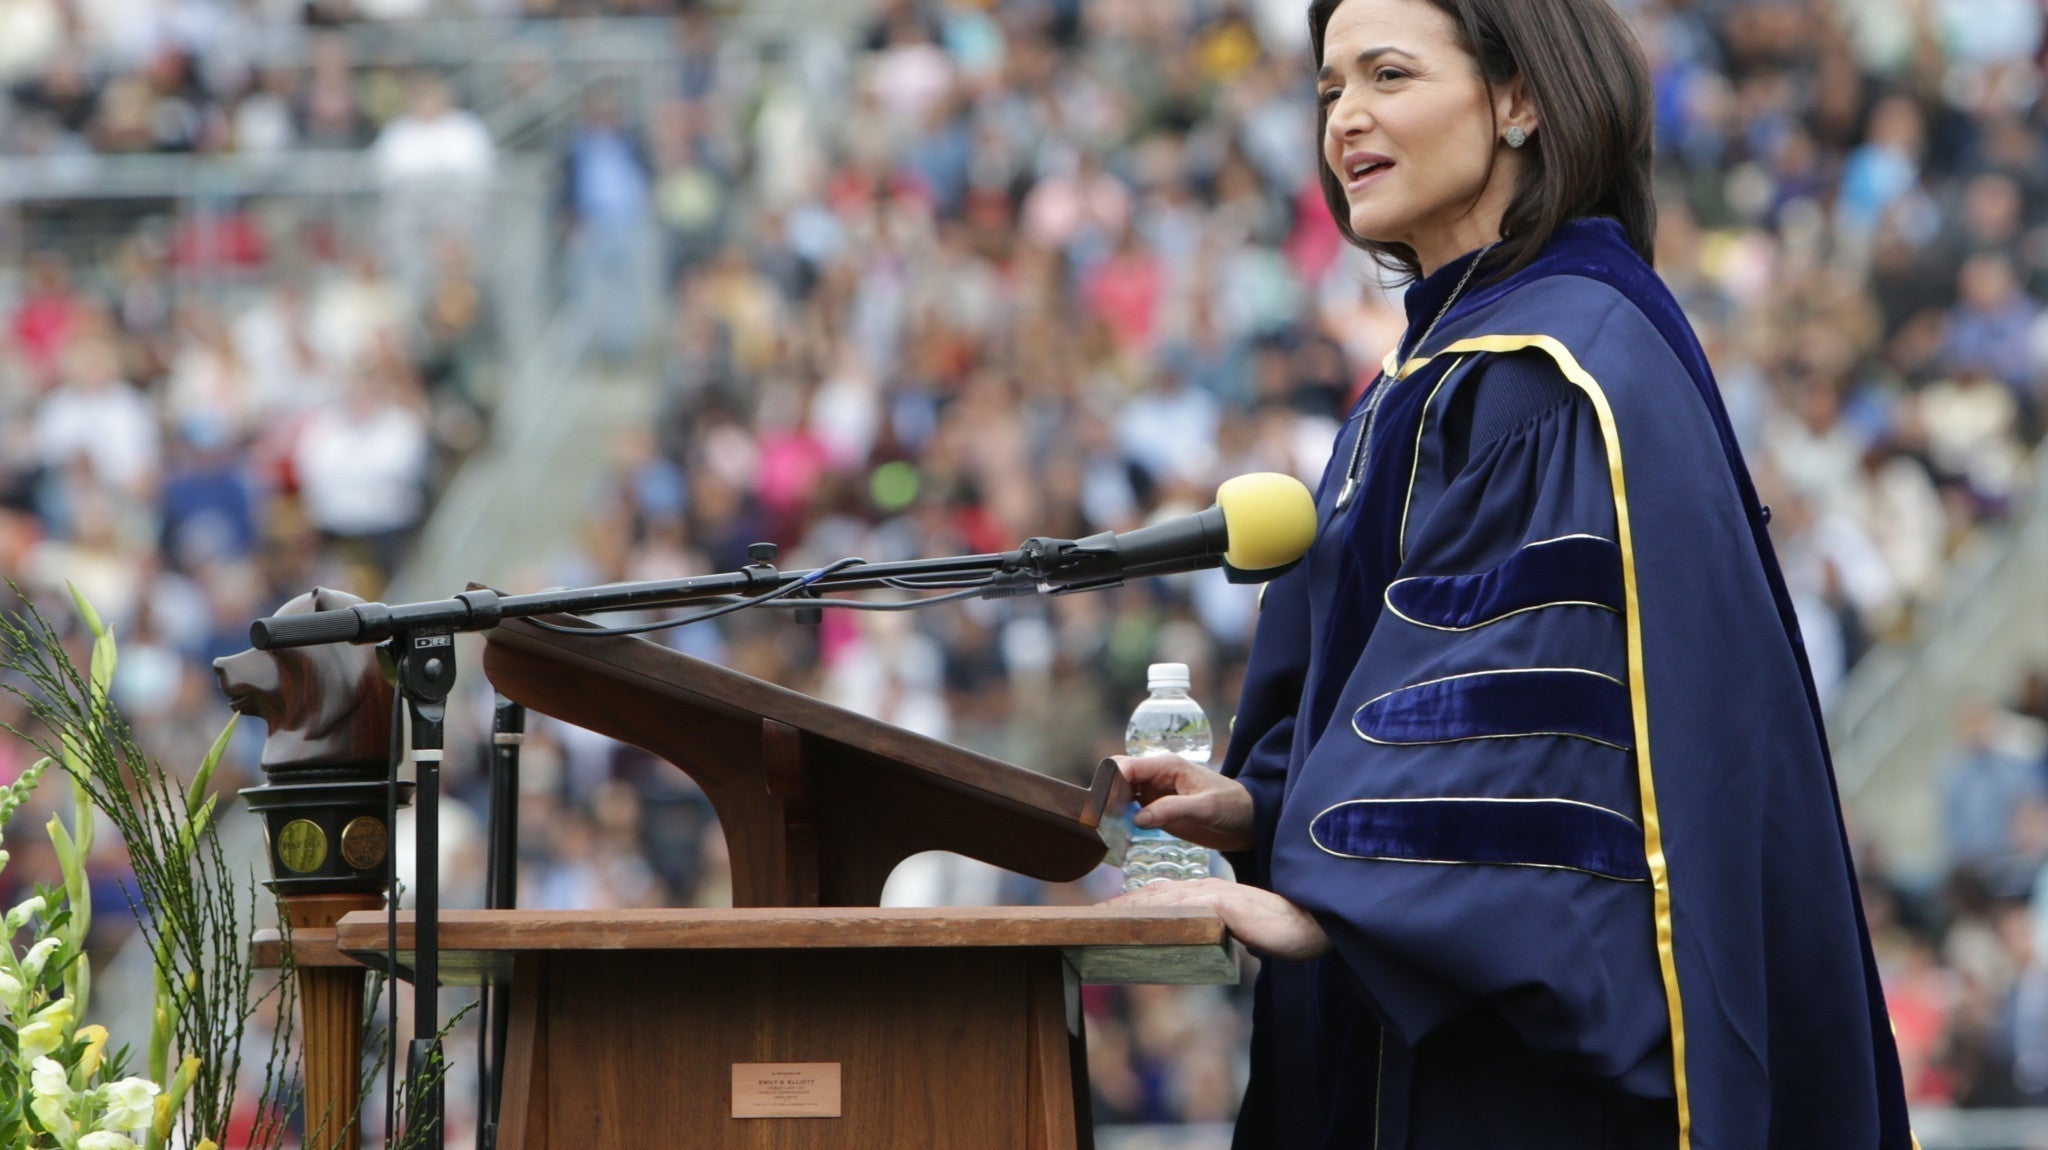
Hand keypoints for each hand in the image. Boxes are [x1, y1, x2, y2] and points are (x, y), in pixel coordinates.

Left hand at [1107, 878, 1331, 960]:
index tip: (1103, 916)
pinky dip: (1147, 914)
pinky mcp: (1218, 904)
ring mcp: (1210, 894)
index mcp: (1207, 895)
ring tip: (1094, 921)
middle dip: (1117, 905)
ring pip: (1156, 900)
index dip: (1131, 905)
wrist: (1309, 924)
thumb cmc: (1279, 931)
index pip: (1159, 898)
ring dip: (1123, 910)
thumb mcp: (1238, 935)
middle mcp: (1203, 889)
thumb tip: (1218, 949)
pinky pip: (1174, 909)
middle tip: (1084, 917)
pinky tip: (1127, 922)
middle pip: (1150, 896)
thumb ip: (1222, 936)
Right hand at [1114, 754, 1255, 852]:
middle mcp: (1156, 777)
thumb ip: (1171, 810)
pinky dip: (1122, 821)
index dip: (1111, 780)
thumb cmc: (1231, 806)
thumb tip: (1137, 819)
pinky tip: (1118, 835)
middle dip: (1106, 794)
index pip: (1127, 766)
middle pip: (1119, 778)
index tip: (1102, 803)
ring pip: (1121, 795)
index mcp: (1166, 766)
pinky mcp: (1157, 811)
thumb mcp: (1204, 807)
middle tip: (1100, 818)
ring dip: (1112, 809)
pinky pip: (1131, 813)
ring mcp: (1155, 795)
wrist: (1248, 822)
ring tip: (1105, 829)